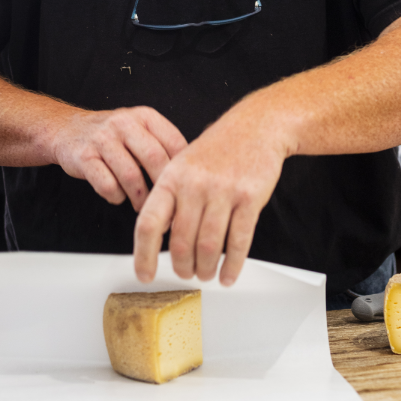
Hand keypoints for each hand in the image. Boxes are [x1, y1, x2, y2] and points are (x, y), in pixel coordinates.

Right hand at [50, 106, 186, 210]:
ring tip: (144, 206)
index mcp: (145, 116)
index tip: (185, 188)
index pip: (174, 142)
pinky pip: (106, 184)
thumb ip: (162, 145)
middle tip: (167, 203)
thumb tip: (190, 175)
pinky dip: (116, 196)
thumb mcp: (140, 128)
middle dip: (162, 186)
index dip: (182, 169)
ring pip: (130, 175)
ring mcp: (102, 139)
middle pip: (154, 158)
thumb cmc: (113, 136)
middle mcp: (124, 123)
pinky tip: (119, 197)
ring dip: (140, 197)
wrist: (68, 130)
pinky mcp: (84, 157)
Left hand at [133, 100, 287, 286]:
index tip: (144, 274)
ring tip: (205, 274)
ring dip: (205, 269)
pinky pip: (238, 242)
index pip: (149, 223)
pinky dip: (232, 265)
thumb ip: (169, 197)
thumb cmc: (218, 148)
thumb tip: (157, 232)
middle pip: (180, 242)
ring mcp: (223, 191)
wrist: (257, 126)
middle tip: (185, 273)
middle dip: (182, 267)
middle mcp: (194, 185)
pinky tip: (228, 273)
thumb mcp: (182, 165)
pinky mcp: (249, 198)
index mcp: (172, 178)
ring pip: (208, 247)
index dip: (143, 255)